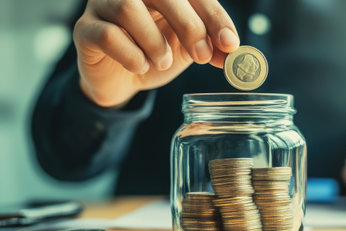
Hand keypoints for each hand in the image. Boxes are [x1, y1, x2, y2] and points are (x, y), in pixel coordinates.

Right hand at [73, 0, 239, 106]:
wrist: (122, 80)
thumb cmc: (155, 55)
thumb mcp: (188, 51)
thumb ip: (209, 47)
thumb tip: (232, 53)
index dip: (214, 15)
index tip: (229, 44)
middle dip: (189, 25)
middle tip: (202, 56)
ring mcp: (103, 5)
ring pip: (128, 8)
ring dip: (154, 42)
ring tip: (163, 62)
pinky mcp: (85, 29)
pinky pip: (107, 35)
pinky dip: (130, 55)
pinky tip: (139, 66)